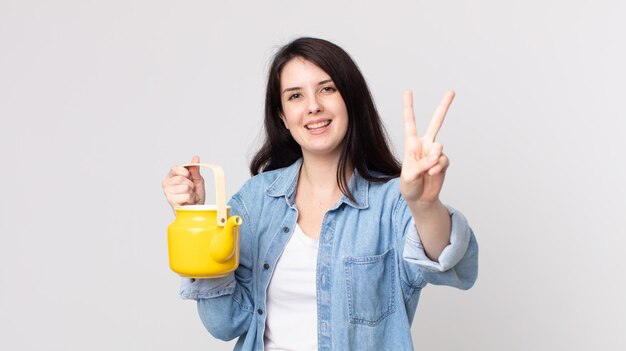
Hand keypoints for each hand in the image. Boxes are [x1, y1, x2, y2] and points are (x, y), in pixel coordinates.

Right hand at [162, 155, 205, 210]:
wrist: (195, 210)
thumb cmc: (195, 195)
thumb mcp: (197, 180)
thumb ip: (195, 169)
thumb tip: (195, 158)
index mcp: (171, 176)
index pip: (176, 168)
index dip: (186, 173)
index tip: (189, 178)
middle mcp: (166, 184)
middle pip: (181, 178)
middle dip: (191, 185)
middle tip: (190, 190)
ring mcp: (167, 193)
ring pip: (185, 187)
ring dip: (192, 193)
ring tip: (189, 197)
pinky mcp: (171, 202)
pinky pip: (186, 196)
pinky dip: (191, 199)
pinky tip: (188, 202)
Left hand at [399, 90, 453, 205]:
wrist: (420, 199)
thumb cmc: (409, 186)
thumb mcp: (408, 176)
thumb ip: (421, 165)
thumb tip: (435, 156)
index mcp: (411, 144)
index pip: (410, 122)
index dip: (409, 107)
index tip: (408, 91)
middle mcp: (424, 145)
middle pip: (436, 123)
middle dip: (444, 107)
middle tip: (452, 91)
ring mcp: (435, 153)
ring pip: (439, 147)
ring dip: (434, 159)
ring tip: (428, 169)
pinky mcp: (443, 162)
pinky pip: (444, 160)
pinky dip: (438, 167)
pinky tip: (433, 173)